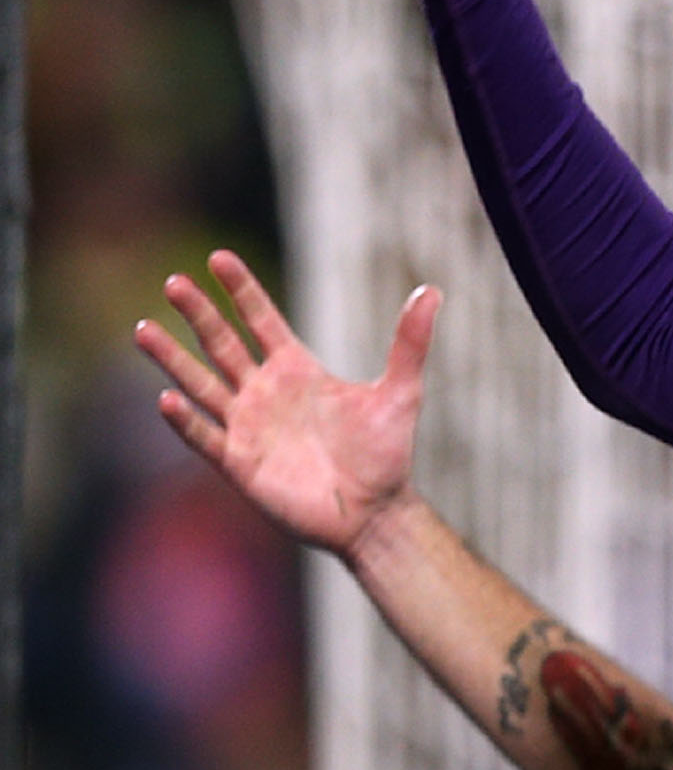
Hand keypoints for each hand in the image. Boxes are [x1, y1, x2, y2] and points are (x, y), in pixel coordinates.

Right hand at [135, 250, 439, 560]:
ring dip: (173, 358)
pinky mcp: (239, 462)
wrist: (375, 512)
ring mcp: (248, 426)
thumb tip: (432, 291)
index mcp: (297, 369)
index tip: (219, 257)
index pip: (261, 319)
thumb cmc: (386, 453)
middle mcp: (265, 392)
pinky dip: (186, 419)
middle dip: (198, 313)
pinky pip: (205, 436)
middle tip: (173, 282)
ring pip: (201, 383)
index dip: (241, 290)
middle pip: (222, 343)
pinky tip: (166, 398)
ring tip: (143, 329)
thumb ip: (409, 342)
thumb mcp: (400, 392)